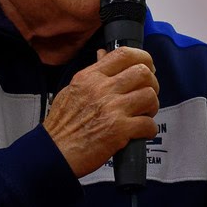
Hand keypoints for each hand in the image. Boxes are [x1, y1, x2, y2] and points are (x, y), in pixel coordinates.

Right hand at [43, 47, 159, 177]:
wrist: (54, 152)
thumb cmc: (62, 124)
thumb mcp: (72, 89)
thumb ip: (93, 73)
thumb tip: (104, 54)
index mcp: (90, 77)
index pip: (124, 54)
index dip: (144, 58)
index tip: (149, 68)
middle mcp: (101, 89)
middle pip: (143, 73)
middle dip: (152, 85)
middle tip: (146, 96)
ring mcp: (112, 108)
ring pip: (150, 96)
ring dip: (152, 107)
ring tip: (143, 115)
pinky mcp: (119, 130)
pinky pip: (149, 124)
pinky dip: (149, 130)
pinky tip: (141, 132)